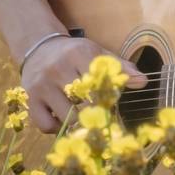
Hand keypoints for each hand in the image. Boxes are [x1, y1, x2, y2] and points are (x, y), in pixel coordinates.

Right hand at [21, 35, 146, 132]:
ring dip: (78, 123)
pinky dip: (57, 128)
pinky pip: (46, 125)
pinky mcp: (30, 100)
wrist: (39, 46)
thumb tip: (144, 81)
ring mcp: (41, 86)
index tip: (112, 105)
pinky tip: (63, 119)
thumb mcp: (97, 53)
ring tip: (83, 118)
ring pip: (66, 117)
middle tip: (100, 117)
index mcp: (78, 54)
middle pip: (84, 104)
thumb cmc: (74, 53)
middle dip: (95, 114)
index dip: (108, 99)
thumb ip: (120, 67)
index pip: (99, 84)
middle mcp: (57, 70)